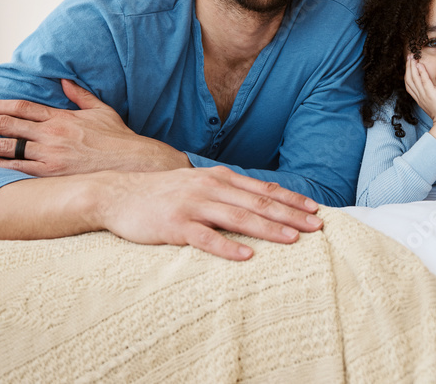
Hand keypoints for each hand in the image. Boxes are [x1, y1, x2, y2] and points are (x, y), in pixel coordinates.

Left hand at [0, 79, 187, 175]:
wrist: (133, 163)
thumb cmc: (119, 138)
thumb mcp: (101, 110)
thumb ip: (80, 95)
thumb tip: (64, 80)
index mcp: (61, 117)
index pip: (21, 107)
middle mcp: (51, 134)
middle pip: (6, 125)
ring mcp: (50, 155)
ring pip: (6, 146)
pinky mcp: (51, 174)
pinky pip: (18, 168)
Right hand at [98, 166, 323, 259]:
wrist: (118, 194)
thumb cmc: (163, 193)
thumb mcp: (199, 184)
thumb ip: (227, 191)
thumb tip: (260, 200)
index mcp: (219, 178)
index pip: (263, 190)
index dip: (292, 199)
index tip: (315, 209)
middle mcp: (210, 188)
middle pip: (258, 203)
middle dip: (291, 215)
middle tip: (317, 227)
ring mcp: (193, 206)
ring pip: (239, 218)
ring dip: (269, 229)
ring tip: (293, 239)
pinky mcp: (175, 225)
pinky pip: (206, 238)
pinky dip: (228, 246)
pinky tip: (247, 255)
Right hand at [404, 55, 435, 146]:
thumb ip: (433, 95)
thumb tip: (434, 89)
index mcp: (420, 99)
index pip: (410, 84)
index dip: (408, 73)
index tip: (410, 64)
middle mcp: (420, 97)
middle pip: (408, 80)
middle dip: (407, 67)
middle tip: (408, 56)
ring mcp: (424, 96)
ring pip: (413, 79)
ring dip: (412, 66)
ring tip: (412, 56)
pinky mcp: (431, 95)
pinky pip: (424, 81)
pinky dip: (421, 72)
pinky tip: (419, 64)